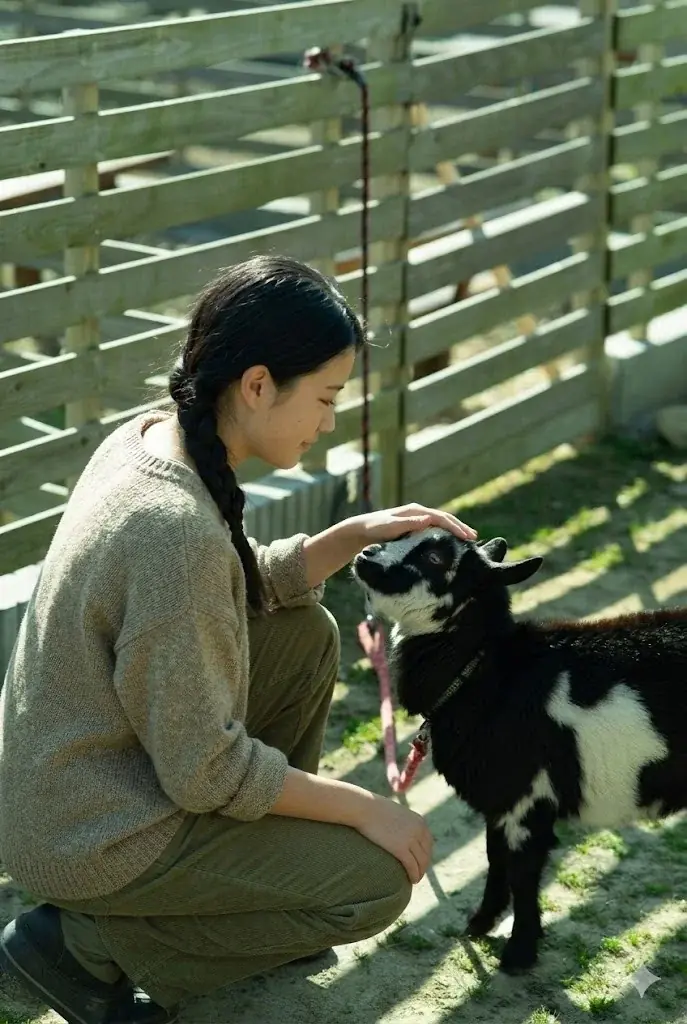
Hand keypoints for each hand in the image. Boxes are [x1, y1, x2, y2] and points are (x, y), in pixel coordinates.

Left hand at [352, 503, 476, 547]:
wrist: (360, 530)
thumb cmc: (374, 529)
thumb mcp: (389, 527)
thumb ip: (408, 524)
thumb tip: (429, 519)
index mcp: (415, 511)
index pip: (441, 518)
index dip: (455, 527)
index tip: (467, 537)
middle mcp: (418, 513)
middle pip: (444, 518)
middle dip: (460, 527)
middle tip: (474, 538)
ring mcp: (416, 519)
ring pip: (441, 523)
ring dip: (455, 530)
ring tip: (468, 540)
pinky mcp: (413, 527)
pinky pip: (434, 529)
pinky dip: (445, 534)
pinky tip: (451, 542)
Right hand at [354, 795, 433, 883]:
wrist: (364, 808)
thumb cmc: (374, 808)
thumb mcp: (394, 813)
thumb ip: (401, 821)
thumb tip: (399, 830)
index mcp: (419, 821)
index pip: (429, 842)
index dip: (425, 854)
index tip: (420, 862)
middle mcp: (419, 830)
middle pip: (426, 853)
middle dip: (423, 865)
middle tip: (418, 873)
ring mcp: (411, 839)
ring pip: (421, 862)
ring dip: (420, 873)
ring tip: (415, 880)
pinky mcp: (401, 849)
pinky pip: (412, 866)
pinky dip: (414, 875)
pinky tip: (411, 881)